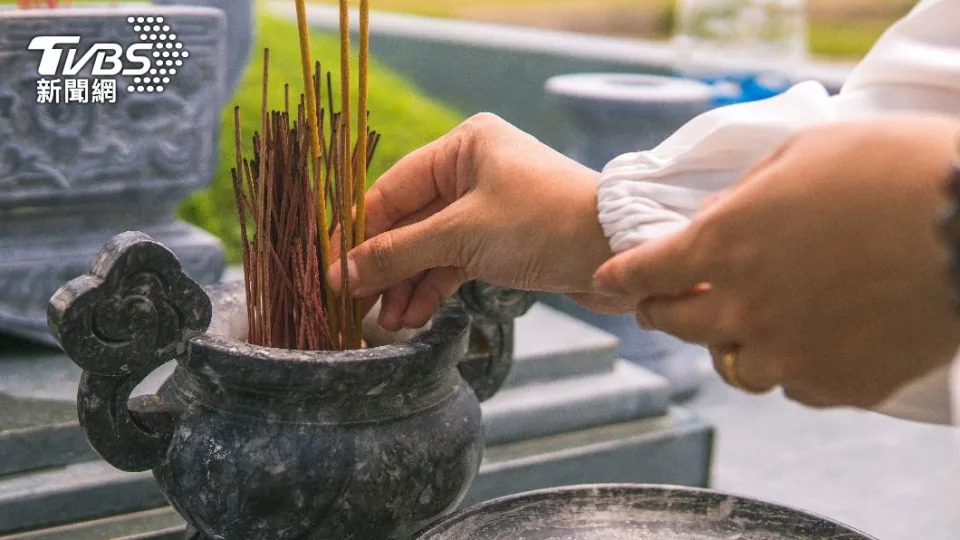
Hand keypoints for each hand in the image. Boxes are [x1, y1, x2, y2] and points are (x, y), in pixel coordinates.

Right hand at [327, 113, 613, 329]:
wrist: (618, 252)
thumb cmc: (543, 224)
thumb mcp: (463, 235)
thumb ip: (399, 254)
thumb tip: (341, 275)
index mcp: (463, 146)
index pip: (391, 190)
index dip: (357, 233)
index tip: (328, 269)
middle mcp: (473, 171)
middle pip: (407, 223)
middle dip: (383, 267)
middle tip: (352, 305)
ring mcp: (487, 208)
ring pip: (429, 248)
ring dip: (406, 285)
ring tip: (384, 323)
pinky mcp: (501, 241)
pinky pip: (453, 263)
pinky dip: (433, 289)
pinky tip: (411, 317)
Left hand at [594, 116, 959, 408]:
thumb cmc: (890, 168)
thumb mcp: (799, 156)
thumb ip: (743, 196)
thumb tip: (717, 221)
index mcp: (722, 246)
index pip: (642, 272)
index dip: (619, 277)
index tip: (605, 282)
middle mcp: (744, 309)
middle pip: (677, 328)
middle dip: (663, 314)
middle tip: (665, 308)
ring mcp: (791, 354)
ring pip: (737, 369)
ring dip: (733, 346)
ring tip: (751, 327)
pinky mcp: (840, 385)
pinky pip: (796, 388)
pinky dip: (793, 368)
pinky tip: (811, 344)